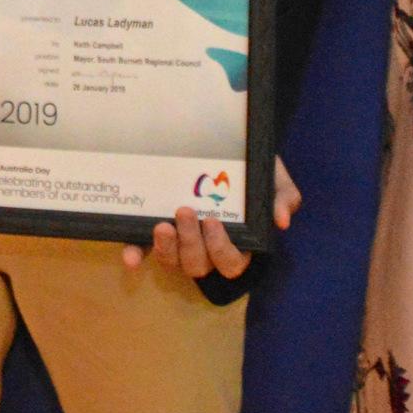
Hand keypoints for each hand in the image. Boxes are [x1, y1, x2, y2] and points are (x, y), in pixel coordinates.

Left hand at [123, 156, 300, 281]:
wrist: (228, 147)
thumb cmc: (253, 170)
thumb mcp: (273, 177)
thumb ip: (282, 195)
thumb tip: (282, 219)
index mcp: (237, 243)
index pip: (231, 263)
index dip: (221, 250)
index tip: (214, 223)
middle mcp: (207, 249)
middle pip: (199, 265)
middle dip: (191, 244)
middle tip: (185, 213)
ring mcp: (181, 242)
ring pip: (174, 262)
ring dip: (166, 250)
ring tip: (161, 227)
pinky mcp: (158, 231)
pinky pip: (146, 249)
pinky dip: (137, 254)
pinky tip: (130, 258)